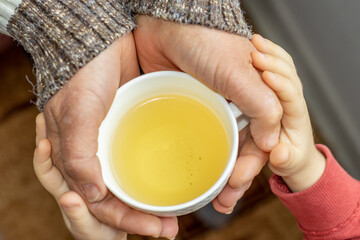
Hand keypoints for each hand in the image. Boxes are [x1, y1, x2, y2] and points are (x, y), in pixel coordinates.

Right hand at [43, 33, 177, 238]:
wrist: (99, 40)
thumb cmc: (81, 74)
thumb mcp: (76, 114)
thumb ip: (79, 156)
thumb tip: (92, 196)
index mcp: (77, 159)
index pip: (100, 203)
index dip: (125, 220)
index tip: (154, 228)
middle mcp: (96, 156)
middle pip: (119, 199)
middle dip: (142, 217)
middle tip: (171, 228)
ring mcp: (117, 142)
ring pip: (133, 182)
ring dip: (152, 199)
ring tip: (178, 212)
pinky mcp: (134, 126)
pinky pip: (145, 156)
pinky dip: (158, 170)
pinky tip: (176, 176)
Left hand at [133, 16, 281, 212]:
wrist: (167, 23)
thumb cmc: (205, 40)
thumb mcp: (239, 74)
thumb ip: (262, 107)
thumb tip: (270, 142)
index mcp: (253, 98)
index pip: (260, 139)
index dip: (253, 164)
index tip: (239, 183)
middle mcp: (233, 105)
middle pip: (239, 149)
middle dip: (234, 177)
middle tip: (223, 200)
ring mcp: (209, 108)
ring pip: (217, 148)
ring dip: (215, 173)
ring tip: (209, 198)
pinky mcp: (187, 107)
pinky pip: (194, 137)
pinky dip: (195, 157)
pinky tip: (189, 173)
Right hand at [251, 34, 325, 191]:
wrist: (297, 159)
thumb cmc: (291, 159)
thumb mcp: (286, 163)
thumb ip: (282, 158)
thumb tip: (277, 152)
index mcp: (297, 117)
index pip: (292, 95)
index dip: (280, 84)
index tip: (265, 75)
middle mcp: (291, 101)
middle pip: (288, 75)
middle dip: (273, 62)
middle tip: (255, 51)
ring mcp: (283, 93)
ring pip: (281, 66)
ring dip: (268, 53)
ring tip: (254, 42)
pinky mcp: (272, 90)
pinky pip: (274, 65)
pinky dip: (266, 53)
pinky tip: (253, 44)